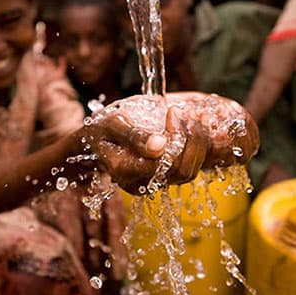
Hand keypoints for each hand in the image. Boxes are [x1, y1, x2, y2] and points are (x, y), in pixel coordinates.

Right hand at [80, 92, 258, 193]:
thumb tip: (159, 146)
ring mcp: (154, 182)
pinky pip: (189, 169)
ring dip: (198, 145)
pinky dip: (197, 150)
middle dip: (193, 140)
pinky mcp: (163, 177)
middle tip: (189, 115)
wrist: (97, 140)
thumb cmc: (102, 129)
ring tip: (195, 119)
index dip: (177, 138)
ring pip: (190, 172)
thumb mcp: (113, 124)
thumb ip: (133, 136)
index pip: (165, 163)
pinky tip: (195, 129)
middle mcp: (142, 182)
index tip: (172, 112)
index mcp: (126, 170)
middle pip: (183, 171)